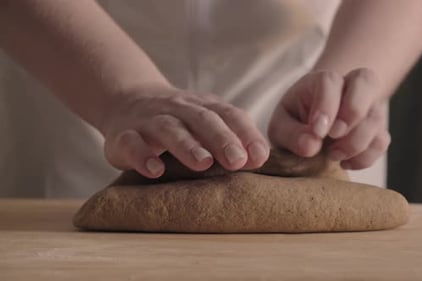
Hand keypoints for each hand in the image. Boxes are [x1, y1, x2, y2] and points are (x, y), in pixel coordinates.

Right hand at [100, 84, 269, 177]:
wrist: (126, 101)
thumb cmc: (179, 121)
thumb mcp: (205, 123)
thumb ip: (231, 138)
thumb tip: (260, 159)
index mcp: (204, 107)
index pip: (230, 115)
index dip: (246, 134)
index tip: (260, 157)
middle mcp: (179, 109)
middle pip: (202, 120)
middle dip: (221, 139)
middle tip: (237, 161)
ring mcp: (150, 120)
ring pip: (169, 129)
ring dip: (187, 145)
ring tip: (203, 163)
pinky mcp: (123, 135)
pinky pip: (131, 143)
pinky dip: (142, 156)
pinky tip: (155, 170)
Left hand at [268, 68, 390, 169]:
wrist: (310, 130)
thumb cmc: (293, 124)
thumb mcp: (281, 127)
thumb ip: (291, 134)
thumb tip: (311, 145)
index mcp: (321, 81)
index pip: (331, 81)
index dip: (327, 106)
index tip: (318, 131)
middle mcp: (349, 87)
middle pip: (366, 82)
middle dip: (353, 112)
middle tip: (334, 136)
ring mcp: (368, 106)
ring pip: (376, 117)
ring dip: (356, 142)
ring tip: (332, 155)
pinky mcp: (377, 129)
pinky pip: (381, 141)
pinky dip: (365, 157)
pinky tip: (344, 163)